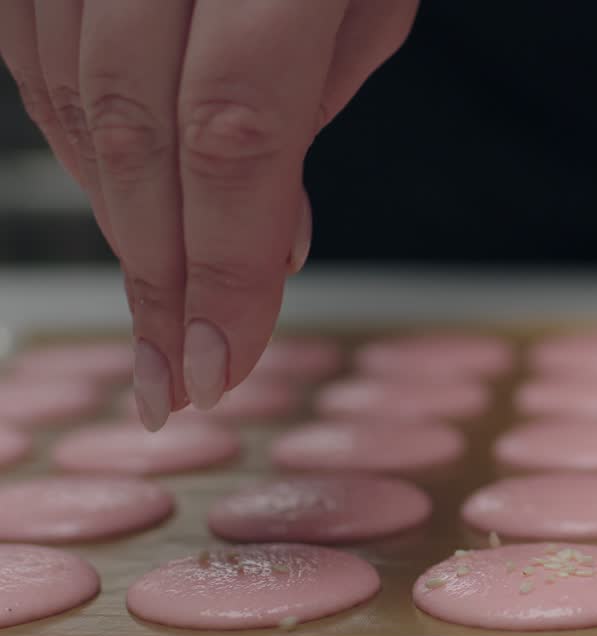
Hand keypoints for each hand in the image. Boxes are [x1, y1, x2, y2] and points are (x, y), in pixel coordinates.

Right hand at [0, 0, 417, 429]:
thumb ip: (315, 106)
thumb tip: (266, 238)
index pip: (234, 132)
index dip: (221, 263)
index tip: (222, 365)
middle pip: (133, 128)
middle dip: (159, 270)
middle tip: (179, 373)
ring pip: (65, 95)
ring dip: (114, 217)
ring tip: (162, 299)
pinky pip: (28, 47)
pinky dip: (69, 136)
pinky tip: (119, 195)